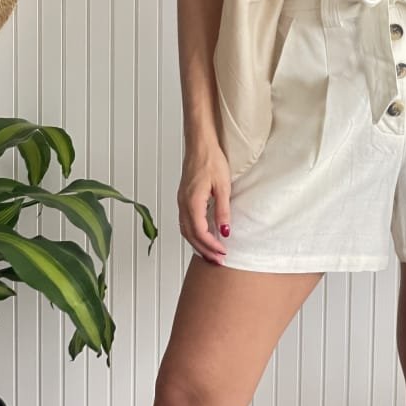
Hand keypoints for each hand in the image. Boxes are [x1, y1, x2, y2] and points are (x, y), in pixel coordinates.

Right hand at [177, 142, 231, 263]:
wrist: (200, 144)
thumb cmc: (211, 160)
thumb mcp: (223, 186)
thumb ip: (223, 210)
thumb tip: (224, 232)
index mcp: (192, 202)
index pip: (200, 233)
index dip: (211, 246)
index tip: (223, 253)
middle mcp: (183, 204)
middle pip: (190, 236)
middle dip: (204, 250)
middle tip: (218, 261)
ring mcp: (181, 201)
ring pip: (186, 230)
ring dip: (198, 244)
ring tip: (211, 253)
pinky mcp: (183, 198)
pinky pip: (185, 222)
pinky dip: (193, 234)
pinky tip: (203, 236)